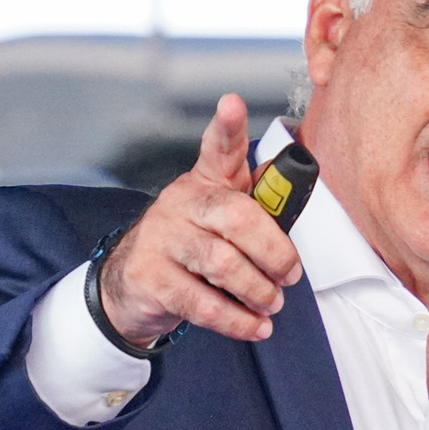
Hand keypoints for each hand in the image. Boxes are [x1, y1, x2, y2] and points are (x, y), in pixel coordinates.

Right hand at [97, 94, 304, 345]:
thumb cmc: (193, 246)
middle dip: (274, 251)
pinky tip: (255, 326)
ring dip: (257, 290)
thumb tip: (296, 205)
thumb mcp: (222, 220)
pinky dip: (237, 319)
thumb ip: (257, 209)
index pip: (218, 148)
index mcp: (206, 182)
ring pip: (222, 263)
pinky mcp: (150, 276)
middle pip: (237, 217)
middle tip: (290, 275)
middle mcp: (181, 202)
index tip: (232, 103)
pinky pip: (202, 302)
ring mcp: (161, 237)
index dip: (227, 127)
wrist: (132, 285)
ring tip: (272, 303)